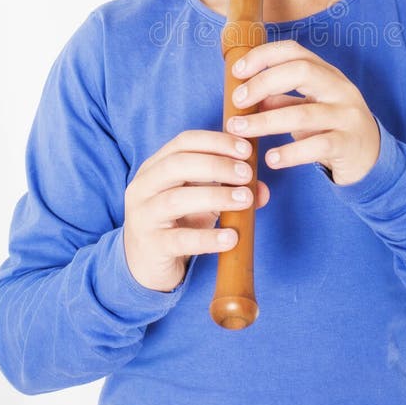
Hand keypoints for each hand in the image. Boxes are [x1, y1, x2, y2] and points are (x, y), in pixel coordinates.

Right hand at [123, 131, 269, 291]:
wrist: (146, 263)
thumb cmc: (177, 221)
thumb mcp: (202, 201)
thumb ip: (230, 189)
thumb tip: (262, 190)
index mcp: (155, 167)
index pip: (184, 142)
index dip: (216, 141)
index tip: (246, 149)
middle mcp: (143, 187)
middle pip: (177, 165)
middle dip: (216, 165)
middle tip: (247, 174)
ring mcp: (143, 216)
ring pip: (176, 199)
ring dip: (215, 196)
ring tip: (246, 200)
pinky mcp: (150, 246)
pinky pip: (179, 240)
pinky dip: (208, 238)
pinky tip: (231, 237)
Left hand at [226, 40, 379, 186]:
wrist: (371, 156)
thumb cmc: (332, 126)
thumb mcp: (309, 107)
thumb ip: (283, 99)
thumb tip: (247, 95)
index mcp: (327, 73)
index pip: (294, 52)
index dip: (263, 56)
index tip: (237, 71)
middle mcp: (340, 88)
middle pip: (301, 71)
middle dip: (263, 82)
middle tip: (237, 100)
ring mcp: (347, 116)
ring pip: (304, 114)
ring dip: (266, 122)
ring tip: (240, 130)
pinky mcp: (348, 144)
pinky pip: (317, 146)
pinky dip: (290, 153)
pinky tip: (271, 159)